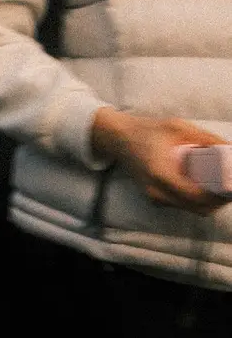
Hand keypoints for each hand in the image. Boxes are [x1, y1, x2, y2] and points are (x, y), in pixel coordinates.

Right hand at [91, 108, 231, 215]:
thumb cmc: (146, 130)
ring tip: (222, 185)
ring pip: (194, 209)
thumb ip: (206, 139)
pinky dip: (199, 200)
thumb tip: (231, 149)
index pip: (198, 196)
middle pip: (200, 208)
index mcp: (161, 174)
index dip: (221, 194)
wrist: (117, 138)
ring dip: (211, 202)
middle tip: (230, 186)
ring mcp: (155, 198)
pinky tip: (205, 186)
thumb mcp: (177, 127)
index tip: (231, 185)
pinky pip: (184, 205)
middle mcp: (158, 191)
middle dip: (220, 200)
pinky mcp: (156, 199)